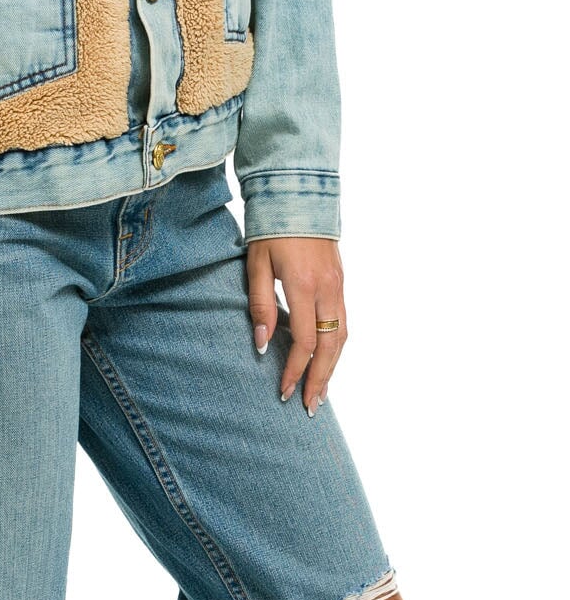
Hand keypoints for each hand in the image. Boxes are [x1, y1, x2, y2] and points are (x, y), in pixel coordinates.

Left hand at [245, 236, 346, 413]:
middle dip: (320, 379)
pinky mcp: (341, 280)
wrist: (298, 193)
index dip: (294, 370)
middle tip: (310, 406)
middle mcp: (327, 288)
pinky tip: (327, 358)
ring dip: (333, 367)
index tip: (284, 391)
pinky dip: (337, 346)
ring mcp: (338, 284)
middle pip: (330, 347)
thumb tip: (261, 344)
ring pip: (341, 336)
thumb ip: (260, 305)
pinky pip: (343, 321)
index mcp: (304, 285)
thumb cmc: (271, 228)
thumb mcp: (257, 263)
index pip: (304, 341)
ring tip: (321, 391)